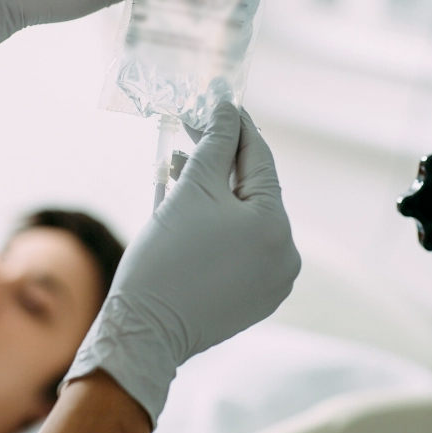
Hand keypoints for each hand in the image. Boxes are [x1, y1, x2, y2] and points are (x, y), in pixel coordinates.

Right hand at [64, 103, 300, 426]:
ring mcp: (274, 279)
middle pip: (254, 188)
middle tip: (192, 131)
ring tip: (181, 169)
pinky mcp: (256, 295)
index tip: (219, 101)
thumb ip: (215, 143)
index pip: (259, 158)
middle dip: (221, 159)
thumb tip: (228, 109)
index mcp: (276, 226)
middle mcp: (286, 253)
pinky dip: (221, 222)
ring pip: (247, 216)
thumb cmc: (165, 257)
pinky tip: (193, 207)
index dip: (236, 126)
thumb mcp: (191, 189)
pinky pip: (243, 244)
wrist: (144, 331)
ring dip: (217, 190)